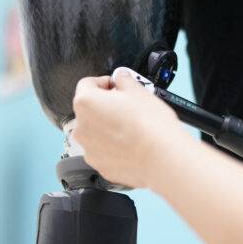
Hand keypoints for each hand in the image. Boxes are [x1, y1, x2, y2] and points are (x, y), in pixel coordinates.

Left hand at [71, 70, 187, 188]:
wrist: (161, 157)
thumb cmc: (150, 125)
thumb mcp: (138, 91)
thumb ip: (124, 80)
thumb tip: (121, 78)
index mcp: (86, 103)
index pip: (87, 84)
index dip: (104, 82)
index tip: (115, 86)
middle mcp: (81, 127)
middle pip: (89, 110)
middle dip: (105, 106)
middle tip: (126, 107)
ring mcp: (89, 149)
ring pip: (95, 132)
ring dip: (108, 127)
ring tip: (130, 127)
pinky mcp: (100, 165)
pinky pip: (103, 151)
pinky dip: (113, 146)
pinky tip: (130, 143)